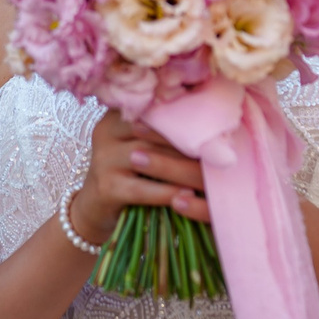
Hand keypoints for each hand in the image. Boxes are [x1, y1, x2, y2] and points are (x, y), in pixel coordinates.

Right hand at [68, 112, 208, 245]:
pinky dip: (168, 192)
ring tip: (211, 176)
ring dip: (184, 169)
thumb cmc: (131, 173)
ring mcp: (103, 159)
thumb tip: (214, 123)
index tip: (217, 124)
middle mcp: (106, 131)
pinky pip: (143, 189)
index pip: (155, 110)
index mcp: (118, 115)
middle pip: (155, 133)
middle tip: (221, 151)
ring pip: (151, 159)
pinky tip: (188, 196)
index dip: (185, 116)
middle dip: (189, 144)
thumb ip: (166, 132)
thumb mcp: (144, 146)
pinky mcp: (106, 187)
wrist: (96, 209)